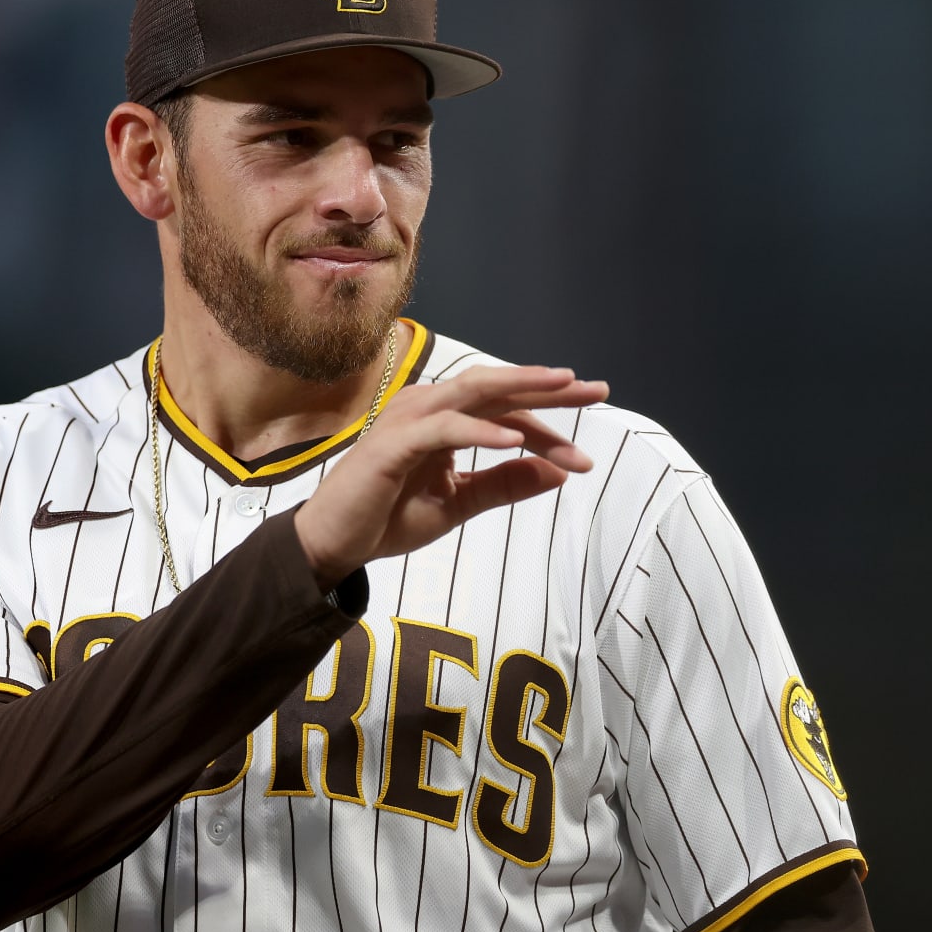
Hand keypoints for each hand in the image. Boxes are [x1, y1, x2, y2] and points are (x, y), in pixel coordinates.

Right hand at [293, 366, 609, 588]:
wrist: (333, 545)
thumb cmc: (387, 518)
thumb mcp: (458, 504)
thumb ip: (503, 484)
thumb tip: (555, 472)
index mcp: (443, 419)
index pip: (506, 411)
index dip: (550, 426)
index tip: (586, 455)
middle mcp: (428, 408)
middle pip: (497, 388)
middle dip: (548, 387)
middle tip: (597, 389)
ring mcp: (409, 420)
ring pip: (474, 392)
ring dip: (522, 389)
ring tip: (564, 388)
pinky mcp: (394, 443)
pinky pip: (446, 429)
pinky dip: (482, 431)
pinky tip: (516, 441)